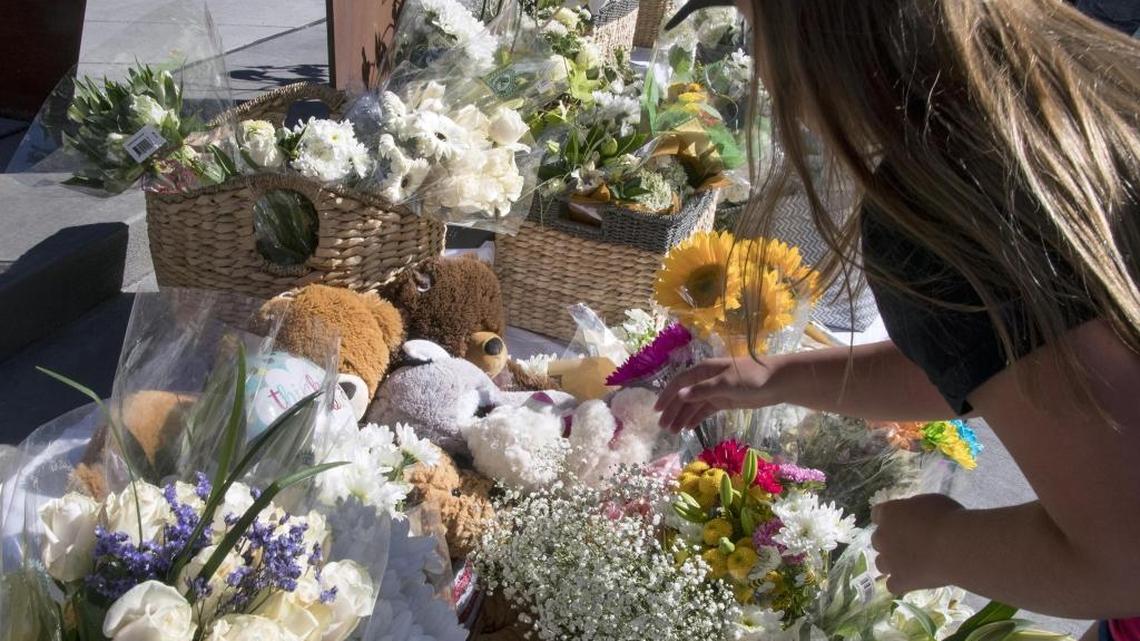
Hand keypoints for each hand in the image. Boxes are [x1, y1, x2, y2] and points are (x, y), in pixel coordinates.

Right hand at [654, 357, 779, 431]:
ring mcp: (715, 390)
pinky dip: (695, 418)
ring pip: (693, 405)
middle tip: (663, 428)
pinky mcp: (724, 400)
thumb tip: (679, 395)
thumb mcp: (725, 384)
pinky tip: (688, 428)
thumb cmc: (751, 378)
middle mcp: (706, 379)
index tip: (656, 411)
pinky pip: (705, 410)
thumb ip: (702, 390)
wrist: (777, 382)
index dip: (666, 396)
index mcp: (703, 370)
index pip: (679, 383)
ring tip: (673, 432)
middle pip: (684, 396)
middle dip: (673, 411)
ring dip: (682, 417)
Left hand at [871, 494, 963, 593]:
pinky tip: (913, 581)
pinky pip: (892, 585)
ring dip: (892, 563)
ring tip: (911, 564)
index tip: (901, 523)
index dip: (890, 520)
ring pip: (881, 564)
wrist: (955, 546)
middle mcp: (882, 537)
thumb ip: (914, 509)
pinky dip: (901, 583)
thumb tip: (913, 514)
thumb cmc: (947, 518)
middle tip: (910, 544)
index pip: (877, 514)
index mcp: (888, 513)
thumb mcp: (929, 502)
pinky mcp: (899, 581)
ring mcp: (889, 561)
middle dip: (890, 542)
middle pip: (878, 540)